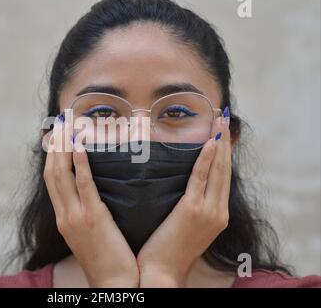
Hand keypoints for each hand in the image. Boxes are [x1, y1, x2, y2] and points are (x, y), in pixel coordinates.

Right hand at [43, 120, 138, 287]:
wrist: (113, 283)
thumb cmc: (107, 260)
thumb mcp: (90, 234)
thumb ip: (87, 213)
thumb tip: (93, 193)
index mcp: (64, 218)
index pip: (52, 180)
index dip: (52, 156)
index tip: (55, 136)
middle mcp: (64, 214)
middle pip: (52, 172)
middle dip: (54, 145)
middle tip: (60, 121)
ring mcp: (75, 216)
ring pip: (62, 175)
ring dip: (63, 147)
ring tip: (67, 125)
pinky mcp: (92, 218)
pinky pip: (84, 185)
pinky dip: (79, 164)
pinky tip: (79, 146)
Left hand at [137, 115, 231, 286]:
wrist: (161, 271)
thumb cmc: (169, 249)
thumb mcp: (187, 226)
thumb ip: (192, 206)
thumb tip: (186, 186)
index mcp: (218, 215)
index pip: (223, 177)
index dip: (224, 154)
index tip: (223, 133)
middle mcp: (219, 211)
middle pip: (225, 169)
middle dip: (225, 141)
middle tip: (224, 117)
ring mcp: (209, 211)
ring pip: (217, 170)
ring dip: (219, 143)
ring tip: (220, 120)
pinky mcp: (193, 209)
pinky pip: (201, 177)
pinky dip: (207, 158)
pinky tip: (210, 142)